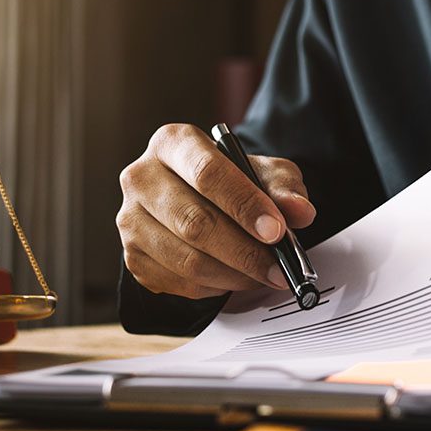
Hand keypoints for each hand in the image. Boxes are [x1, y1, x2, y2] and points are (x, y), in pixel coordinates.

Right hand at [117, 124, 315, 299]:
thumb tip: (299, 211)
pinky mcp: (133, 256)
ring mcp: (130, 219)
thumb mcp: (266, 173)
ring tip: (266, 275)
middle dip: (245, 251)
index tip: (276, 231)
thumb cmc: (233, 181)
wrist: (203, 201)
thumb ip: (285, 188)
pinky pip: (180, 282)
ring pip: (187, 260)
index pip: (207, 174)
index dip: (244, 205)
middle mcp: (141, 177)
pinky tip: (238, 278)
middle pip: (195, 222)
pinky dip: (217, 287)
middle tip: (279, 267)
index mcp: (173, 143)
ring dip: (235, 275)